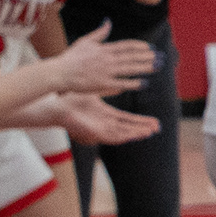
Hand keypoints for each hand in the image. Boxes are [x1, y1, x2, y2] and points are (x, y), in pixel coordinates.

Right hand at [41, 24, 154, 99]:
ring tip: (157, 67)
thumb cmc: (70, 58)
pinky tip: (144, 83)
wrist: (60, 72)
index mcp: (104, 49)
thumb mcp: (85, 41)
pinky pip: (121, 83)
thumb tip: (108, 21)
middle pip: (132, 56)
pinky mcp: (103, 83)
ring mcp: (106, 71)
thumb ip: (99, 33)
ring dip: (145, 67)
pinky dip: (133, 83)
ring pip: (130, 68)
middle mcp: (107, 59)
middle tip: (161, 57)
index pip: (126, 46)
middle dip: (148, 57)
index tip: (150, 48)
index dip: (140, 47)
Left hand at [46, 96, 160, 146]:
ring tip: (149, 132)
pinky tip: (133, 135)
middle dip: (142, 127)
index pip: (126, 119)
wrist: (58, 104)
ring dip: (136, 133)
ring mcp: (99, 129)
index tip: (153, 120)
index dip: (140, 120)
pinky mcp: (95, 132)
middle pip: (127, 127)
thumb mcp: (94, 92)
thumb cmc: (72, 99)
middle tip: (157, 127)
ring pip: (122, 133)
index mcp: (105, 115)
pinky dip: (124, 136)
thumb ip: (106, 87)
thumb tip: (116, 80)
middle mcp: (104, 124)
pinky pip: (112, 136)